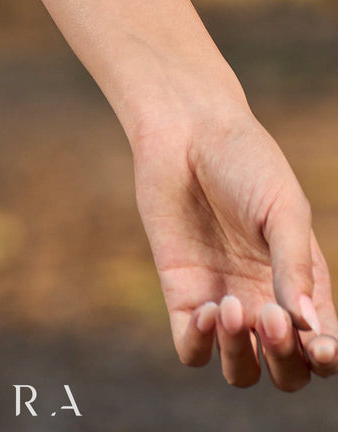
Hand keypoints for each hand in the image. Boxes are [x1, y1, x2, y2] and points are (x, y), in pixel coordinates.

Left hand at [133, 105, 337, 389]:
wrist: (186, 133)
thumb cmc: (244, 161)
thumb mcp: (282, 209)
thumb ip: (296, 267)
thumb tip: (310, 328)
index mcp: (302, 283)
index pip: (323, 348)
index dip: (327, 359)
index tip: (320, 346)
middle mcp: (264, 300)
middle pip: (286, 371)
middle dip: (285, 360)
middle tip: (270, 316)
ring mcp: (223, 299)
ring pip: (240, 370)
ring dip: (241, 357)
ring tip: (232, 308)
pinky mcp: (181, 292)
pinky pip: (191, 348)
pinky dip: (202, 344)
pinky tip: (207, 310)